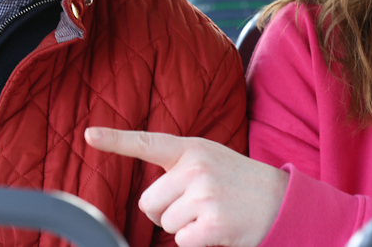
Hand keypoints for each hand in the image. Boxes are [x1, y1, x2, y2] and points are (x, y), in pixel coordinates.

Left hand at [85, 127, 287, 246]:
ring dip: (185, 229)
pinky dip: (198, 244)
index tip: (89, 134)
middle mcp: (196, 167)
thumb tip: (149, 198)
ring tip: (213, 215)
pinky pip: (183, 242)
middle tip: (197, 207)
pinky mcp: (213, 222)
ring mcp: (204, 194)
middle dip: (166, 213)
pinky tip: (218, 231)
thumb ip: (180, 166)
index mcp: (192, 148)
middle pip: (149, 203)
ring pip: (166, 225)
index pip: (147, 142)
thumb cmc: (239, 183)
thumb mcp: (211, 159)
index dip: (115, 139)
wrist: (281, 200)